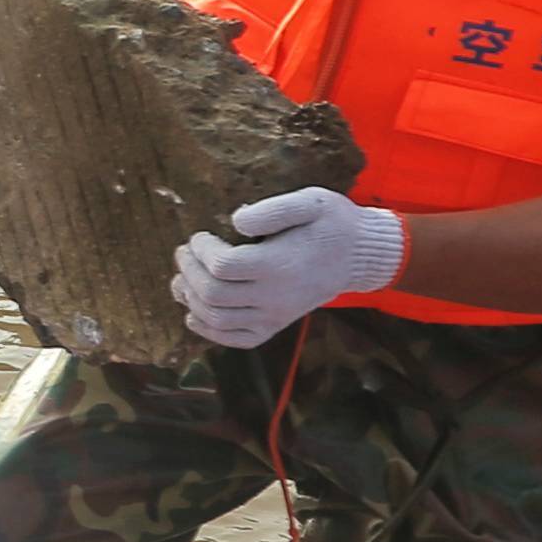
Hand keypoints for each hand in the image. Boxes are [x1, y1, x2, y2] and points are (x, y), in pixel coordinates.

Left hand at [175, 186, 410, 348]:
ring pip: (217, 320)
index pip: (222, 266)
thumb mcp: (310, 202)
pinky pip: (236, 339)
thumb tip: (235, 221)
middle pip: (212, 294)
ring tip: (182, 280)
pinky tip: (194, 314)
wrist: (359, 256)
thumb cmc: (332, 224)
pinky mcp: (276, 326)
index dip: (200, 251)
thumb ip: (272, 210)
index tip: (198, 236)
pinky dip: (209, 331)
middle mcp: (275, 296)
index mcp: (280, 265)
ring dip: (191, 300)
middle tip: (183, 253)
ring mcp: (275, 316)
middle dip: (188, 272)